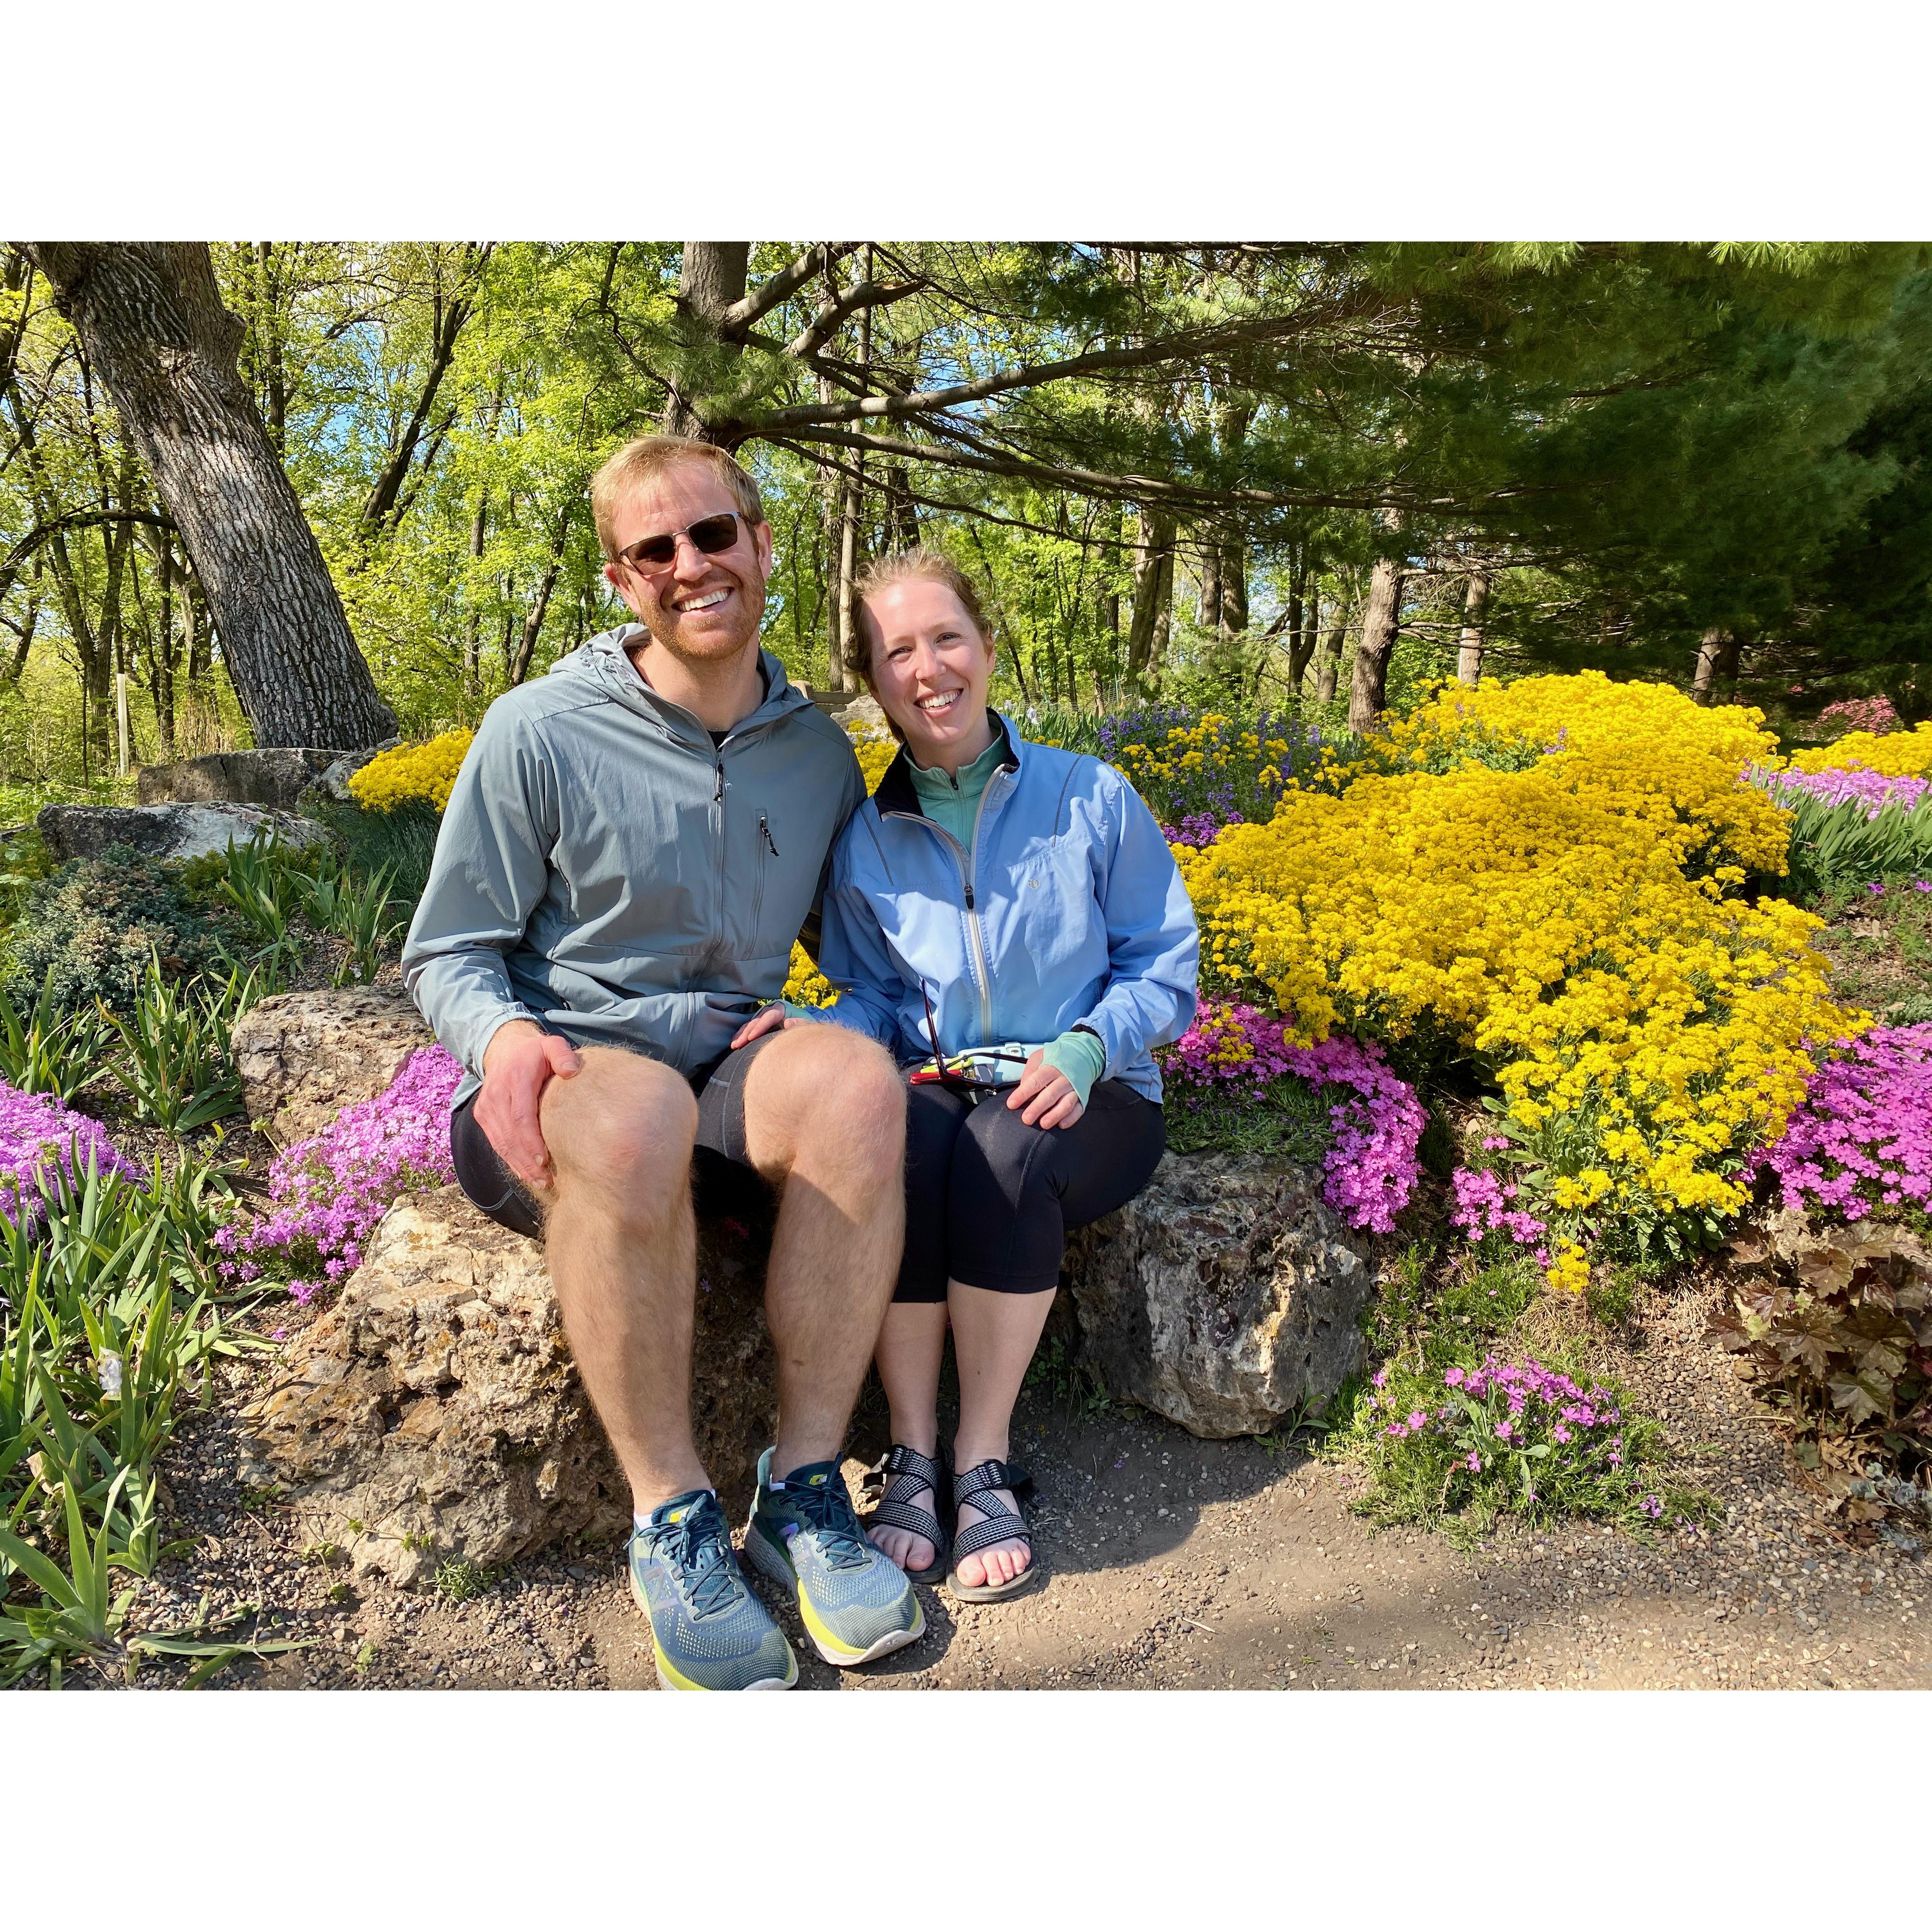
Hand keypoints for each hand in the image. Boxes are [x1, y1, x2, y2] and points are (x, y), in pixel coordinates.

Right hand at [476, 1021, 580, 1190]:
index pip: (521, 1116)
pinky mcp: (482, 1115)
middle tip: (545, 1181)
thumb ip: (562, 1055)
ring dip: (518, 1165)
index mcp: (515, 1079)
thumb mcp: (551, 1045)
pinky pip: (496, 1141)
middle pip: (510, 1135)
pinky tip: (524, 1172)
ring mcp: (486, 1107)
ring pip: (501, 1142)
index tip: (545, 1160)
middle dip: (526, 1161)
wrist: (504, 1049)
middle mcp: (496, 1095)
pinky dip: (509, 1158)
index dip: (531, 1142)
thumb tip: (572, 1071)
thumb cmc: (535, 1053)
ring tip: (538, 1182)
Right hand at [729, 1002, 810, 1049]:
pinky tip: (734, 1043)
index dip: (759, 1026)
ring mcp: (764, 1018)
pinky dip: (740, 1035)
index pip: (769, 1016)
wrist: (804, 1035)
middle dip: (746, 1033)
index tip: (751, 1038)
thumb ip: (802, 1025)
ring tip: (734, 1046)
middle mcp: (770, 1011)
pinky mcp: (760, 1025)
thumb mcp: (808, 1027)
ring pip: (750, 1025)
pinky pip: (747, 1029)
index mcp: (782, 1009)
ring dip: (741, 1035)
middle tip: (738, 1044)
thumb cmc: (806, 1032)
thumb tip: (789, 1023)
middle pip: (756, 1020)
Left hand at [1006, 1049, 1083, 1128]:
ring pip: (1066, 1104)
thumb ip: (1030, 1070)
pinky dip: (1071, 1118)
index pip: (1036, 1081)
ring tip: (1043, 1124)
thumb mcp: (1040, 1056)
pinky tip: (1061, 1124)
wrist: (1083, 1053)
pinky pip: (1078, 1109)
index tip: (1012, 1103)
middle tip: (1026, 1118)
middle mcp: (1065, 1078)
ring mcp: (1075, 1088)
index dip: (1023, 1093)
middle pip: (1050, 1094)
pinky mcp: (1082, 1096)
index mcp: (1052, 1067)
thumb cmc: (1058, 1057)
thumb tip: (1023, 1085)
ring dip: (1054, 1115)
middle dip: (1037, 1108)